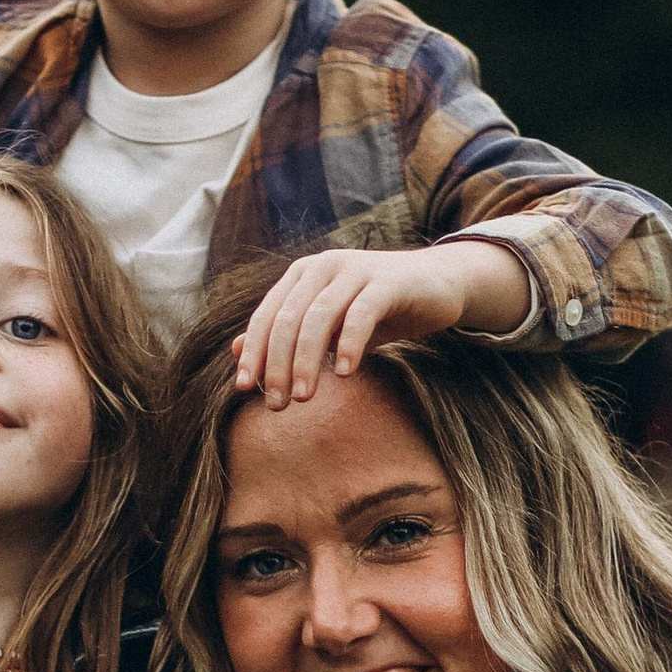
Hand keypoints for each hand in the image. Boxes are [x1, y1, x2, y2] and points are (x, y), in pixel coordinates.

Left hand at [233, 243, 535, 404]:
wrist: (437, 284)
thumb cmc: (376, 308)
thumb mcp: (328, 324)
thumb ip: (286, 335)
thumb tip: (235, 352)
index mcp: (302, 275)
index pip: (267, 316)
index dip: (253, 352)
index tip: (243, 389)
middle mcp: (323, 266)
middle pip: (289, 320)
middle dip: (278, 365)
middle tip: (277, 404)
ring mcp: (356, 270)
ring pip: (319, 318)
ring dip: (307, 360)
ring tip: (305, 397)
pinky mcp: (388, 282)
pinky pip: (362, 313)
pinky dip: (350, 344)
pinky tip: (347, 373)